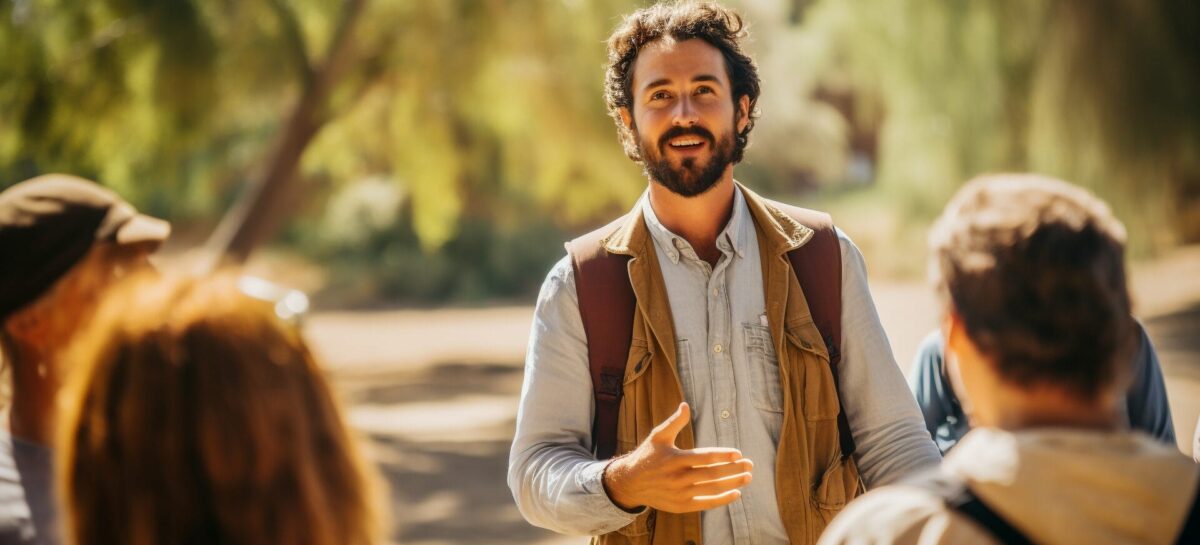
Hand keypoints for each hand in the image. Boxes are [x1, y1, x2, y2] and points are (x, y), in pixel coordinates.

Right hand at [602, 402, 753, 512]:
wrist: (631, 483)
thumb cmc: (648, 456)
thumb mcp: (658, 436)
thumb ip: (674, 422)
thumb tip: (686, 405)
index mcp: (675, 459)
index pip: (704, 457)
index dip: (723, 456)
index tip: (739, 453)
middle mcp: (678, 478)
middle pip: (712, 474)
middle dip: (734, 469)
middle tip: (750, 465)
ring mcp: (680, 493)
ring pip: (712, 489)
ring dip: (732, 483)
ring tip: (748, 477)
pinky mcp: (681, 505)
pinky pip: (706, 503)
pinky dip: (722, 500)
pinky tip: (736, 493)